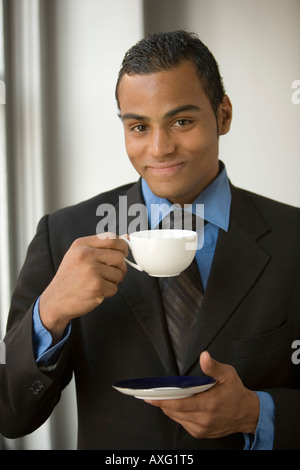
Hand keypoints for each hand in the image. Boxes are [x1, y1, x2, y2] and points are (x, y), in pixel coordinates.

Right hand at [39, 233, 127, 340]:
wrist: (56, 300)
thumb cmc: (70, 278)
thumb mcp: (79, 256)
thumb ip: (101, 247)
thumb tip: (126, 238)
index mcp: (81, 245)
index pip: (111, 238)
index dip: (122, 246)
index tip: (122, 253)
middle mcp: (85, 255)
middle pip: (119, 257)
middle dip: (120, 267)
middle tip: (111, 273)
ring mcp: (91, 270)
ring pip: (119, 273)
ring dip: (114, 281)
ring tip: (99, 283)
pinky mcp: (96, 286)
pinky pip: (114, 288)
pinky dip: (108, 292)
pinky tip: (96, 291)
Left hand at [145, 351, 259, 438]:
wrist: (247, 414)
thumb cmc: (236, 392)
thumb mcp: (228, 374)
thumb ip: (213, 366)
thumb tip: (204, 356)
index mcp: (209, 404)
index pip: (179, 404)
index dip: (162, 400)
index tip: (149, 396)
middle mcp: (204, 419)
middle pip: (174, 412)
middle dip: (162, 403)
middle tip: (151, 395)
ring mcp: (202, 428)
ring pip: (176, 418)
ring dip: (169, 409)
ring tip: (163, 398)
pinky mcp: (201, 433)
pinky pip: (183, 423)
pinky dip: (177, 415)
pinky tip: (177, 406)